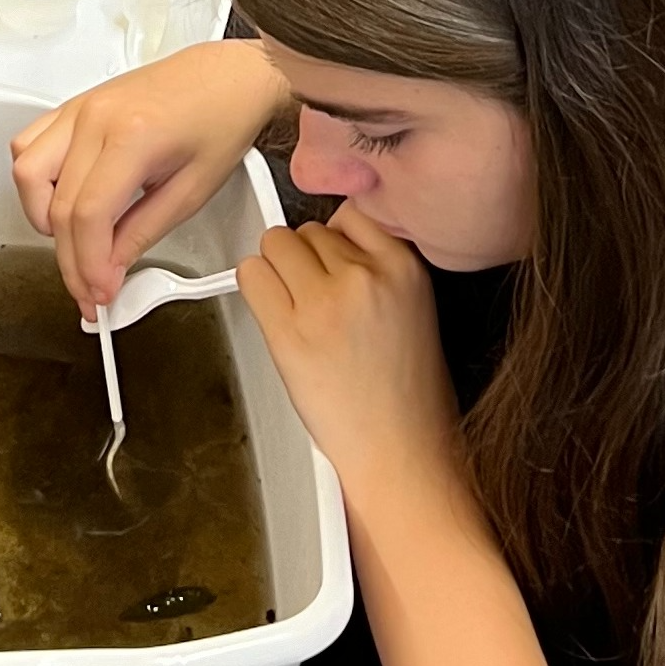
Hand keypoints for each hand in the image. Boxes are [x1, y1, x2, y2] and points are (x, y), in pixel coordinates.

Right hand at [11, 40, 291, 312]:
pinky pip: (29, 145)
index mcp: (132, 137)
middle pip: (55, 206)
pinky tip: (63, 201)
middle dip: (70, 259)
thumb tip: (110, 267)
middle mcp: (96, 118)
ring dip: (42, 218)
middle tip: (91, 288)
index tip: (101, 293)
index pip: (87, 217)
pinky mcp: (75, 106)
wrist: (229, 76)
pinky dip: (36, 181)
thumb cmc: (223, 120)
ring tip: (76, 243)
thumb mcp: (193, 191)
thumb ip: (143, 233)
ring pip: (26, 173)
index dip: (89, 265)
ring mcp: (80, 108)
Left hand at [236, 205, 467, 525]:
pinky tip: (275, 315)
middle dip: (307, 261)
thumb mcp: (414, 307)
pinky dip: (256, 288)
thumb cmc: (406, 392)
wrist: (400, 451)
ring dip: (279, 272)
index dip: (337, 242)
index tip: (333, 263)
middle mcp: (364, 277)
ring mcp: (323, 303)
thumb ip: (379, 264)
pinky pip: (251, 275)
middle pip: (308, 230)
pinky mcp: (287, 332)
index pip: (349, 213)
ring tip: (299, 311)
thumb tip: (332, 234)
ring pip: (275, 244)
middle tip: (317, 301)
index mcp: (404, 267)